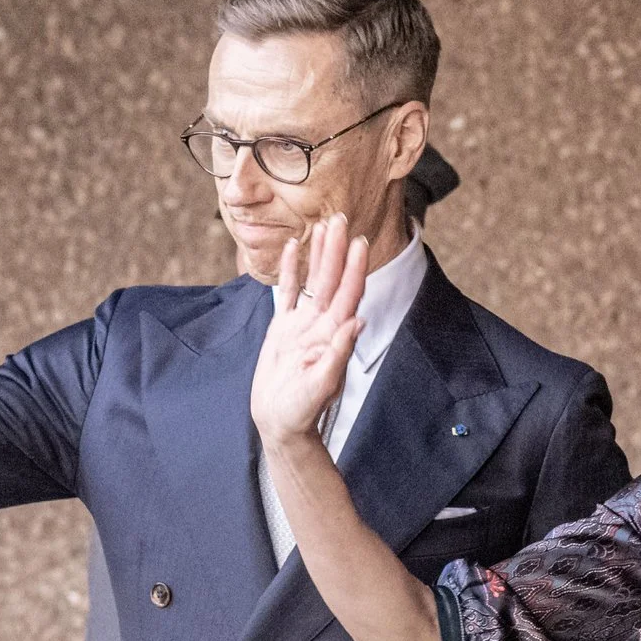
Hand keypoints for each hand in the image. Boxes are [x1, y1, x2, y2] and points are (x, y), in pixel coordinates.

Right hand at [250, 210, 368, 450]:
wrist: (280, 423)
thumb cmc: (301, 411)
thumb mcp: (321, 385)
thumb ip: (338, 354)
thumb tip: (358, 322)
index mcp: (332, 335)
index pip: (348, 294)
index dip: (355, 268)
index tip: (360, 241)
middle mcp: (321, 325)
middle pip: (332, 280)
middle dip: (338, 249)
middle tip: (342, 217)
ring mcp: (303, 325)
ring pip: (313, 281)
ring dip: (320, 254)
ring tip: (323, 225)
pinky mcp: (284, 329)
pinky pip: (288, 293)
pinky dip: (292, 270)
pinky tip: (295, 247)